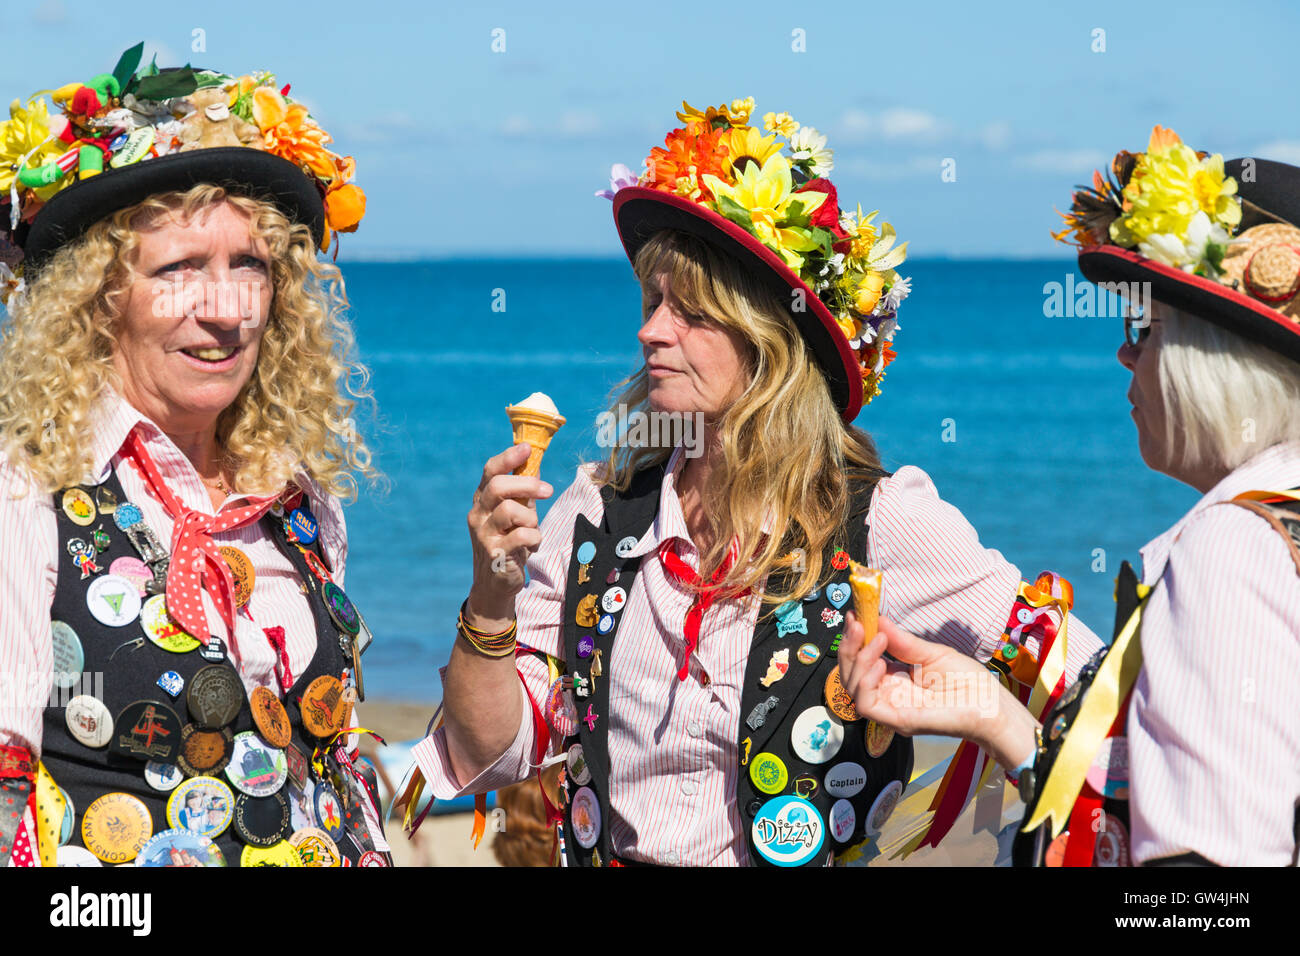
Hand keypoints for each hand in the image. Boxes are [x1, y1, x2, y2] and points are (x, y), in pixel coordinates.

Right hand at [466, 442, 552, 623]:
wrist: (496, 583)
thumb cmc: (509, 542)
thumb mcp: (516, 514)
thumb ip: (523, 492)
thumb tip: (535, 462)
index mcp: (482, 500)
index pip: (489, 471)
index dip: (508, 458)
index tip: (527, 448)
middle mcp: (478, 515)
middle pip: (497, 487)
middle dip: (526, 485)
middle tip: (548, 490)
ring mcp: (483, 535)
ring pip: (510, 511)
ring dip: (530, 518)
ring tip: (533, 530)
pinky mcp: (494, 554)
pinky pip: (521, 536)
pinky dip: (534, 539)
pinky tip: (531, 546)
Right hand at [837, 612, 1005, 744]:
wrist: (991, 705)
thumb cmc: (968, 683)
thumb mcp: (931, 654)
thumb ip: (903, 641)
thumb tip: (879, 620)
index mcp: (894, 679)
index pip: (862, 660)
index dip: (854, 639)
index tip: (855, 615)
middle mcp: (888, 694)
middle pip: (849, 673)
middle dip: (849, 646)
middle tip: (858, 623)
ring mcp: (890, 708)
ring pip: (852, 688)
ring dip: (858, 660)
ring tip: (878, 640)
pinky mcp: (897, 720)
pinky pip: (866, 705)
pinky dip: (865, 683)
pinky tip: (880, 665)